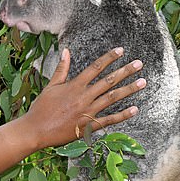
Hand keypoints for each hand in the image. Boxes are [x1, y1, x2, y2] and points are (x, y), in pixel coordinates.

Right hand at [0, 47, 144, 180]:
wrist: (36, 130)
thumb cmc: (41, 108)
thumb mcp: (51, 86)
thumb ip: (62, 69)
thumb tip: (66, 51)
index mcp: (74, 86)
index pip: (95, 68)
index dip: (108, 58)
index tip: (121, 50)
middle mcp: (83, 97)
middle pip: (108, 81)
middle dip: (125, 71)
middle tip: (139, 64)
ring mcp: (87, 112)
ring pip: (112, 98)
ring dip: (128, 90)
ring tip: (143, 82)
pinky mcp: (88, 126)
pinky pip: (109, 119)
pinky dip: (122, 115)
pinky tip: (135, 109)